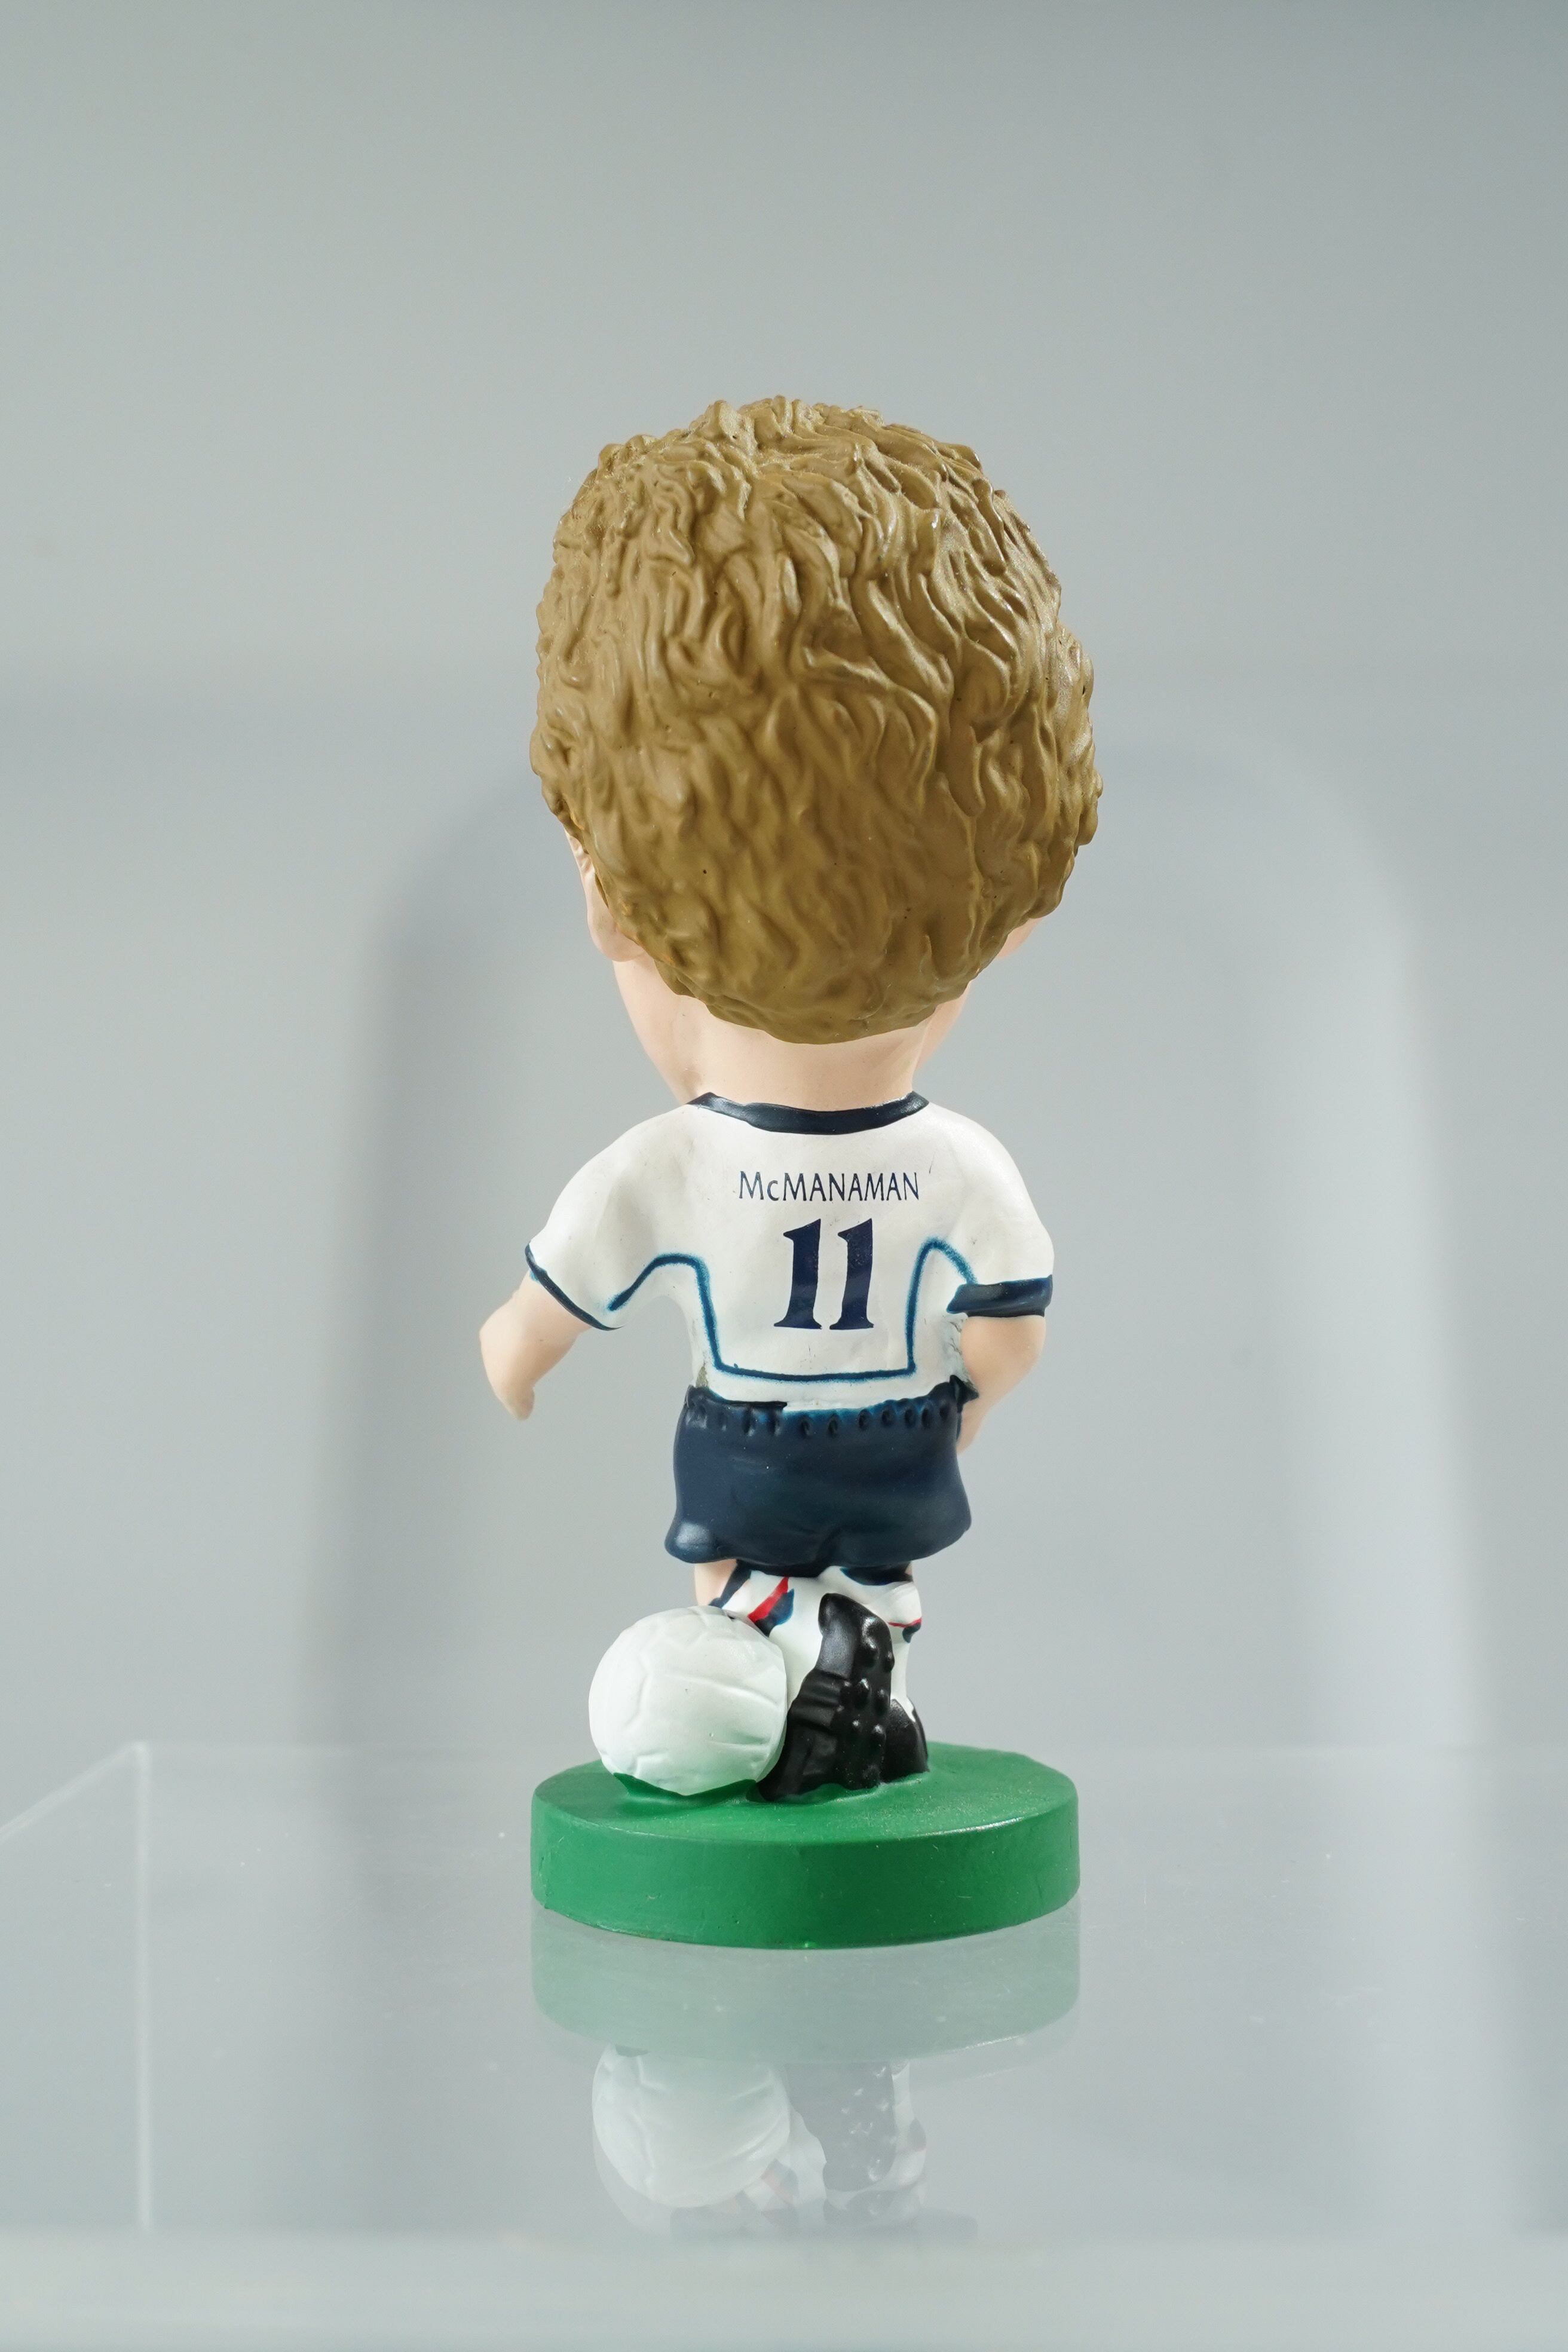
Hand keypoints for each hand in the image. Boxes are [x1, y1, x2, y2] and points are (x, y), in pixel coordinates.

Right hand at [480, 1278, 587, 1417]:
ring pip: (525, 1323)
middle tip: (538, 1359)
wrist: (544, 1315)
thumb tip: (522, 1412)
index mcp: (488, 1341)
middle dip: (519, 1351)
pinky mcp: (544, 1294)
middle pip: (509, 1340)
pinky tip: (560, 1321)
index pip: (496, 1362)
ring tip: (552, 1341)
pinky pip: (544, 1309)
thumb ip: (516, 1402)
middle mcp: (499, 1320)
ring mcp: (521, 1304)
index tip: (526, 1379)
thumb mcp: (514, 1390)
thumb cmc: (525, 1355)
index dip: (510, 1374)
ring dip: (533, 1332)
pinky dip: (549, 1318)